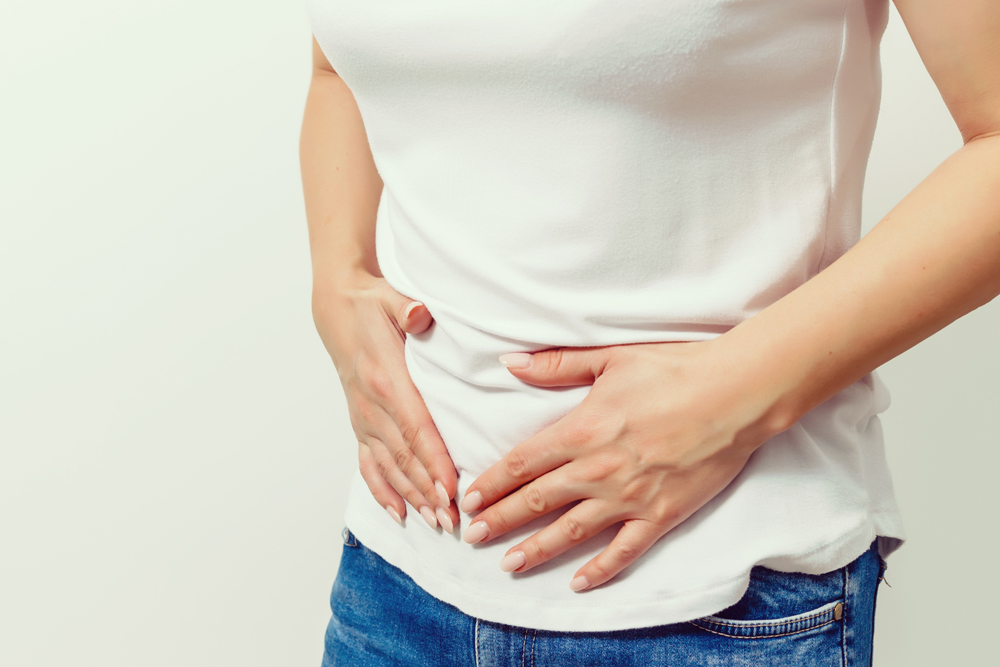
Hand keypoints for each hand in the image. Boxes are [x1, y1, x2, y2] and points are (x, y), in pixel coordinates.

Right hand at [313, 272, 458, 531]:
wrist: (337, 308)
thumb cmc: (371, 305)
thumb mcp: (391, 299)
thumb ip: (408, 309)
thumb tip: (420, 314)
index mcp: (386, 379)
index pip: (415, 428)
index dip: (432, 461)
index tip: (449, 489)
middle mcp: (372, 405)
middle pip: (404, 456)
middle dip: (427, 491)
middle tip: (452, 521)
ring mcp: (363, 417)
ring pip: (389, 466)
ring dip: (411, 496)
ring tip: (434, 523)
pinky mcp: (359, 422)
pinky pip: (368, 462)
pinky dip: (382, 489)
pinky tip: (397, 512)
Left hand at [460, 340, 780, 589]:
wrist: (735, 393)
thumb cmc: (672, 369)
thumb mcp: (608, 358)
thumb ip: (555, 365)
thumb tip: (508, 362)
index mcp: (580, 431)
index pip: (521, 464)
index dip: (491, 484)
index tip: (468, 500)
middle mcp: (597, 469)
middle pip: (536, 500)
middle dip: (500, 521)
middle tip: (471, 538)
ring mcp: (629, 497)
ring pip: (570, 531)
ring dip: (536, 549)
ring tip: (509, 564)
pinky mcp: (661, 515)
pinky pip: (624, 550)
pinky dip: (600, 569)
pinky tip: (579, 583)